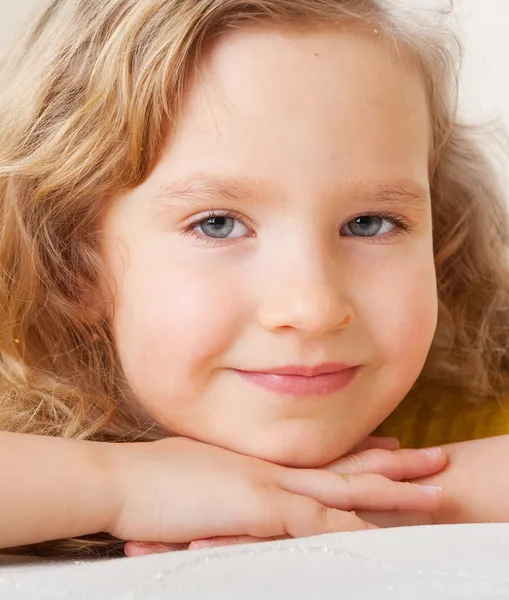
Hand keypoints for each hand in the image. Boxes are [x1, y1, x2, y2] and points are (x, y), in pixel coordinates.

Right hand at [120, 438, 444, 556]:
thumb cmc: (149, 480)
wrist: (122, 480)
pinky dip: (352, 530)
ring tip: (431, 493)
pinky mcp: (258, 510)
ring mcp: (269, 487)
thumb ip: (223, 480)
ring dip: (390, 494)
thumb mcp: (195, 475)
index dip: (360, 452)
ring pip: (345, 491)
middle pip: (346, 466)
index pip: (321, 455)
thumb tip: (232, 486)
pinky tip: (382, 537)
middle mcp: (273, 469)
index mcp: (260, 461)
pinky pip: (317, 523)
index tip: (390, 447)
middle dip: (392, 466)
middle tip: (432, 457)